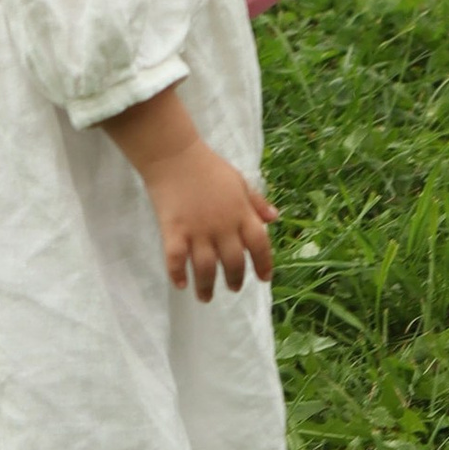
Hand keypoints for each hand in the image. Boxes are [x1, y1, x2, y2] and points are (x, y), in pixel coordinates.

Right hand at [137, 135, 278, 300]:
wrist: (173, 153)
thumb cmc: (208, 166)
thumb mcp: (238, 180)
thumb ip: (256, 201)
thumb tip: (274, 218)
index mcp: (240, 212)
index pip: (260, 244)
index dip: (264, 263)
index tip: (263, 278)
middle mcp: (222, 225)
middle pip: (234, 262)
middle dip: (235, 279)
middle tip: (233, 287)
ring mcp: (197, 229)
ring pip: (206, 268)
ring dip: (207, 286)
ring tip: (206, 296)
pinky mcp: (174, 229)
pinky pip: (176, 259)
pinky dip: (177, 274)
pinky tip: (180, 284)